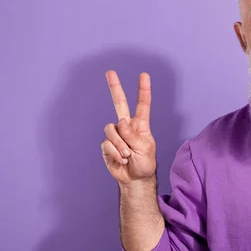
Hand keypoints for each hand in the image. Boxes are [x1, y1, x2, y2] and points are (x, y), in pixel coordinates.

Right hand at [101, 70, 155, 185]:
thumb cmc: (145, 163)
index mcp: (141, 125)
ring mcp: (116, 134)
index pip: (143, 104)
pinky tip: (121, 159)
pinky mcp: (106, 144)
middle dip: (114, 87)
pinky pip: (107, 143)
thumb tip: (121, 121)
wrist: (135, 179)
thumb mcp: (145, 149)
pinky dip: (115, 152)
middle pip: (119, 103)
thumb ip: (133, 135)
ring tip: (127, 155)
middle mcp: (127, 126)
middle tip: (110, 71)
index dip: (143, 90)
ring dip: (120, 144)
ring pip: (111, 129)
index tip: (144, 75)